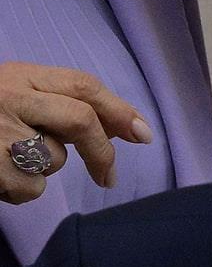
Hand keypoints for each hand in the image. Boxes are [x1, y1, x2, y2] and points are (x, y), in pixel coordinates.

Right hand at [0, 62, 152, 204]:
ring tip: (10, 161)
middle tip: (109, 178)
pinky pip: (31, 187)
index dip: (119, 110)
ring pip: (55, 158)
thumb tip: (121, 130)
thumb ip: (60, 107)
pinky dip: (21, 190)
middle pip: (80, 119)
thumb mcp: (15, 99)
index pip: (82, 85)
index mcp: (19, 76)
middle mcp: (9, 96)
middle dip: (102, 152)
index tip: (143, 134)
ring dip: (45, 169)